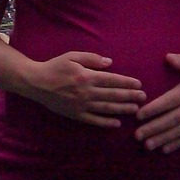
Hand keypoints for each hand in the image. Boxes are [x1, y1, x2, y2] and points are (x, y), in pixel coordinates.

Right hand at [24, 51, 145, 126]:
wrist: (36, 83)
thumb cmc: (54, 67)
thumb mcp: (72, 56)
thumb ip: (91, 59)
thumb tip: (110, 62)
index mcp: (86, 76)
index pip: (112, 80)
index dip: (127, 82)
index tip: (139, 84)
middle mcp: (86, 92)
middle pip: (112, 95)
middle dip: (130, 96)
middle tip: (143, 97)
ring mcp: (81, 105)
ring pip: (106, 108)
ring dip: (122, 109)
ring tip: (135, 109)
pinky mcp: (75, 115)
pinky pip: (94, 120)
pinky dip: (106, 122)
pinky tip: (117, 123)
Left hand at [134, 54, 179, 152]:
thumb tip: (167, 57)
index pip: (166, 102)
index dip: (151, 109)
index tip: (138, 115)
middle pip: (168, 120)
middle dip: (152, 128)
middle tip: (137, 135)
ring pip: (177, 131)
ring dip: (161, 139)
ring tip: (148, 145)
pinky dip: (177, 144)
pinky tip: (166, 149)